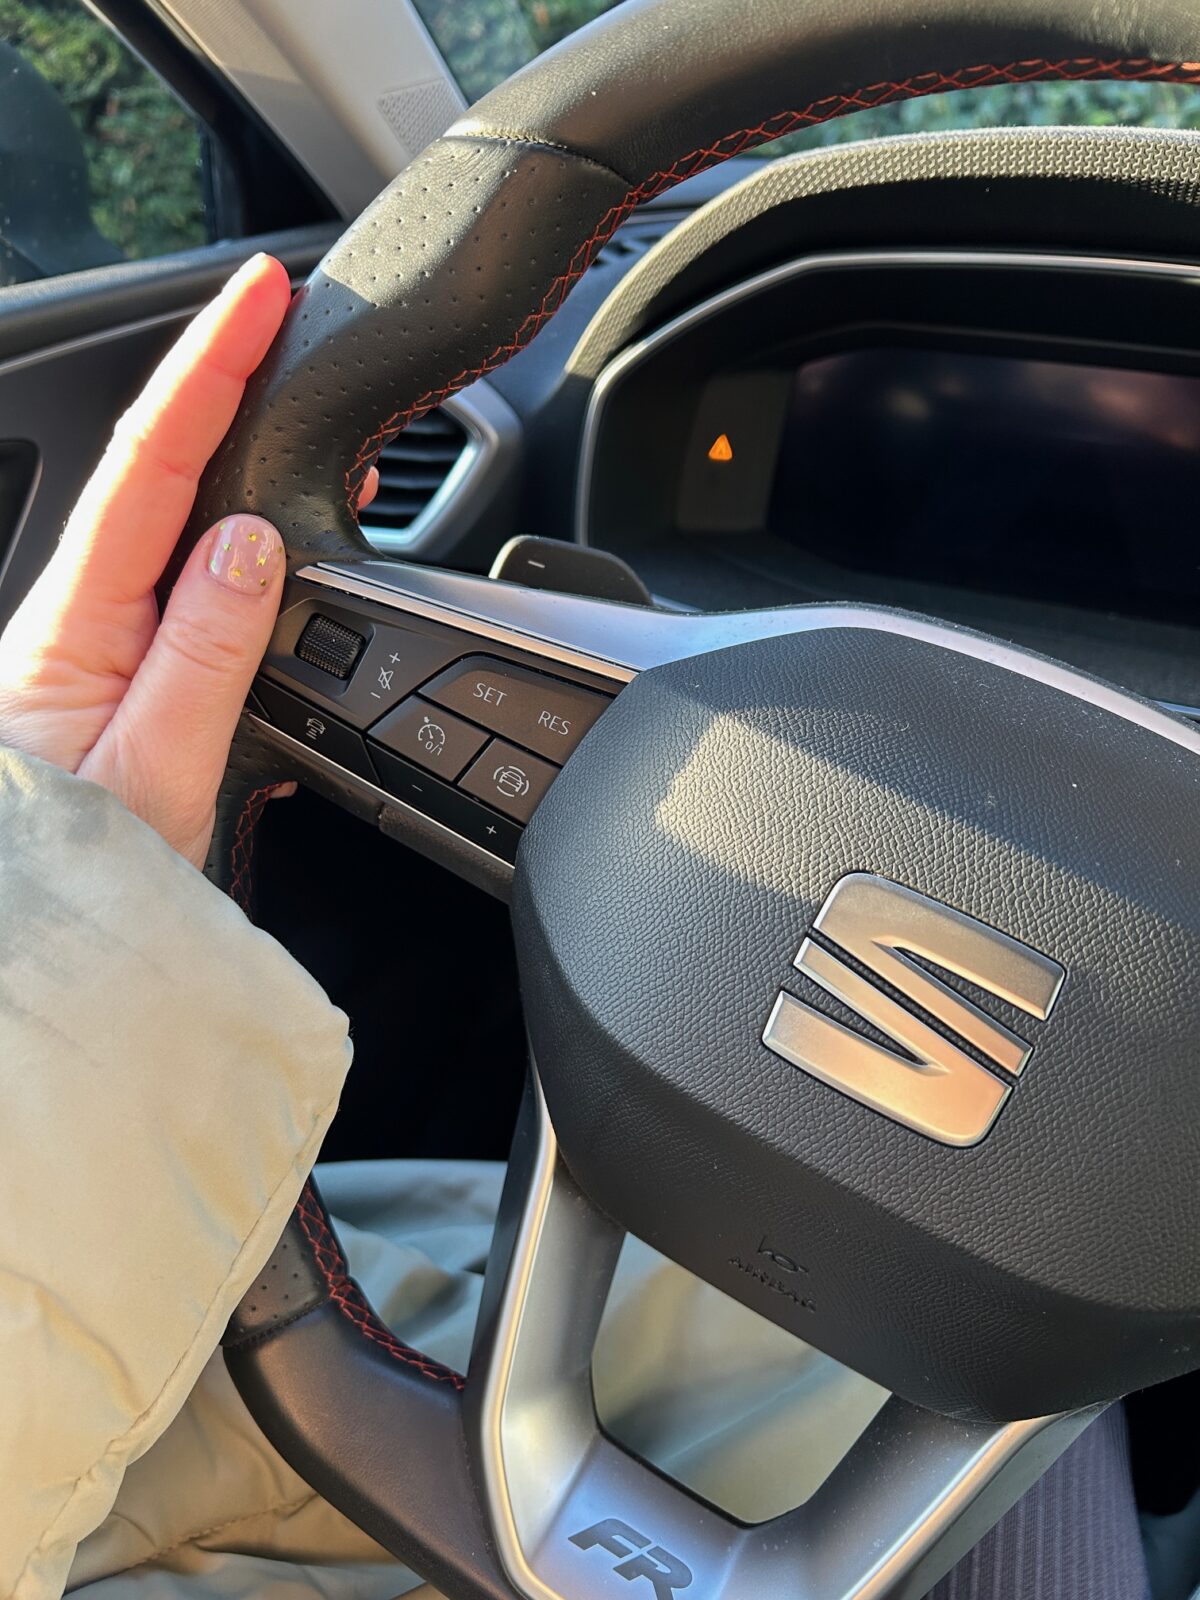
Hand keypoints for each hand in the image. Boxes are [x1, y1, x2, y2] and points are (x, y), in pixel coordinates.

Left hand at [0, 254, 375, 869]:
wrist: (27, 945)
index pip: (152, 465)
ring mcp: (100, 652)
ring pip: (179, 536)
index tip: (259, 297)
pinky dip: (242, 561)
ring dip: (243, 474)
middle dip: (226, 392)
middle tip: (290, 335)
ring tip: (310, 444)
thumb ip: (205, 653)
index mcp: (81, 625)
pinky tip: (275, 558)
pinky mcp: (122, 685)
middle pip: (161, 476)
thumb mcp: (153, 770)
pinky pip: (188, 599)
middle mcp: (82, 622)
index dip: (208, 370)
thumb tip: (250, 543)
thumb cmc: (68, 876)